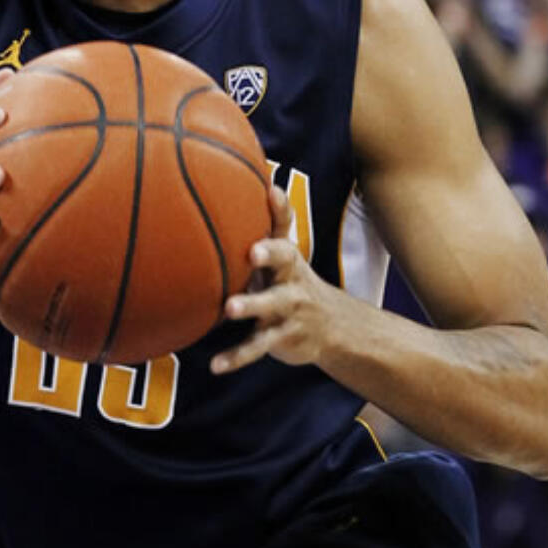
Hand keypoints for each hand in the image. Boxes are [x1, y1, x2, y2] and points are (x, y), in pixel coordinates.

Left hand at [210, 189, 334, 375]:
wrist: (333, 327)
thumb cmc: (291, 282)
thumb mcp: (284, 254)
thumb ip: (270, 224)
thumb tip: (260, 182)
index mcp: (287, 259)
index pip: (285, 234)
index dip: (278, 215)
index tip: (269, 192)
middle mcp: (291, 282)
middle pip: (285, 264)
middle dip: (270, 256)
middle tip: (252, 252)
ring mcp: (287, 311)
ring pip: (270, 308)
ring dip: (251, 307)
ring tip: (230, 308)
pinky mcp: (280, 338)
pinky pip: (256, 348)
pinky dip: (236, 357)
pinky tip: (215, 365)